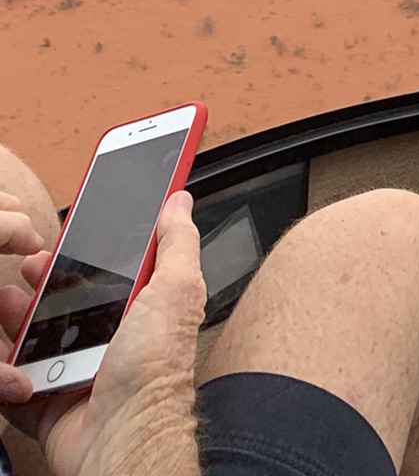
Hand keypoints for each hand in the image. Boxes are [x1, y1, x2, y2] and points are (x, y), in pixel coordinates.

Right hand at [0, 193, 205, 475]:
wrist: (122, 438)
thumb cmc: (154, 371)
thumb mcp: (176, 291)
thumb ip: (177, 244)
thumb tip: (181, 201)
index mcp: (140, 311)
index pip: (114, 271)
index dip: (91, 251)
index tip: (72, 232)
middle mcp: (109, 340)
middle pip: (69, 300)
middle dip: (46, 279)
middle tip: (33, 265)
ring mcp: (76, 371)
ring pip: (37, 336)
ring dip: (19, 315)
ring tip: (9, 299)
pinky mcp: (47, 400)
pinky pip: (16, 379)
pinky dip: (7, 366)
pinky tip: (5, 347)